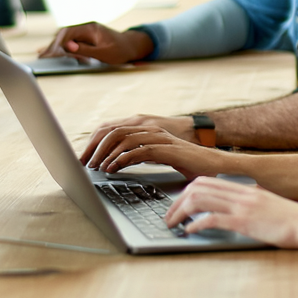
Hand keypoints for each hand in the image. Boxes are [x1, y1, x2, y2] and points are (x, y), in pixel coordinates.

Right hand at [38, 22, 152, 64]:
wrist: (132, 46)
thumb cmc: (120, 51)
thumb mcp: (104, 54)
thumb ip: (85, 50)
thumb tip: (68, 47)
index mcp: (90, 28)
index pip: (68, 33)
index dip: (57, 43)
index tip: (50, 54)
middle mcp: (86, 27)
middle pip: (63, 33)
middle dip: (52, 45)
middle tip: (42, 56)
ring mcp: (85, 32)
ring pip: (65, 36)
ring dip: (55, 46)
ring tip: (43, 55)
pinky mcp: (86, 37)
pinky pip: (70, 40)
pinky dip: (60, 46)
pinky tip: (51, 51)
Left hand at [84, 126, 234, 179]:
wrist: (213, 162)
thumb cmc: (187, 161)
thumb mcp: (158, 154)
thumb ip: (140, 153)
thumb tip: (118, 161)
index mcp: (146, 127)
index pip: (114, 128)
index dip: (96, 141)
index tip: (85, 156)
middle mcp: (149, 128)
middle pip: (113, 132)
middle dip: (95, 148)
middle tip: (85, 163)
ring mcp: (157, 136)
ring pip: (122, 140)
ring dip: (106, 154)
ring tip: (96, 168)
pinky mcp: (164, 148)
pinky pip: (137, 151)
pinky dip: (121, 160)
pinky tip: (112, 169)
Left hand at [164, 176, 297, 248]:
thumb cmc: (291, 218)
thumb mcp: (266, 202)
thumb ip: (248, 200)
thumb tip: (232, 205)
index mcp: (244, 187)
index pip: (207, 180)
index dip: (186, 190)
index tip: (178, 202)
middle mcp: (241, 192)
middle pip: (198, 187)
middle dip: (177, 200)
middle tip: (169, 215)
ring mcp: (242, 206)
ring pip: (200, 200)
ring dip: (181, 211)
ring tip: (173, 223)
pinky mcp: (245, 222)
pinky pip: (213, 219)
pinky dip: (196, 224)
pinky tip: (189, 231)